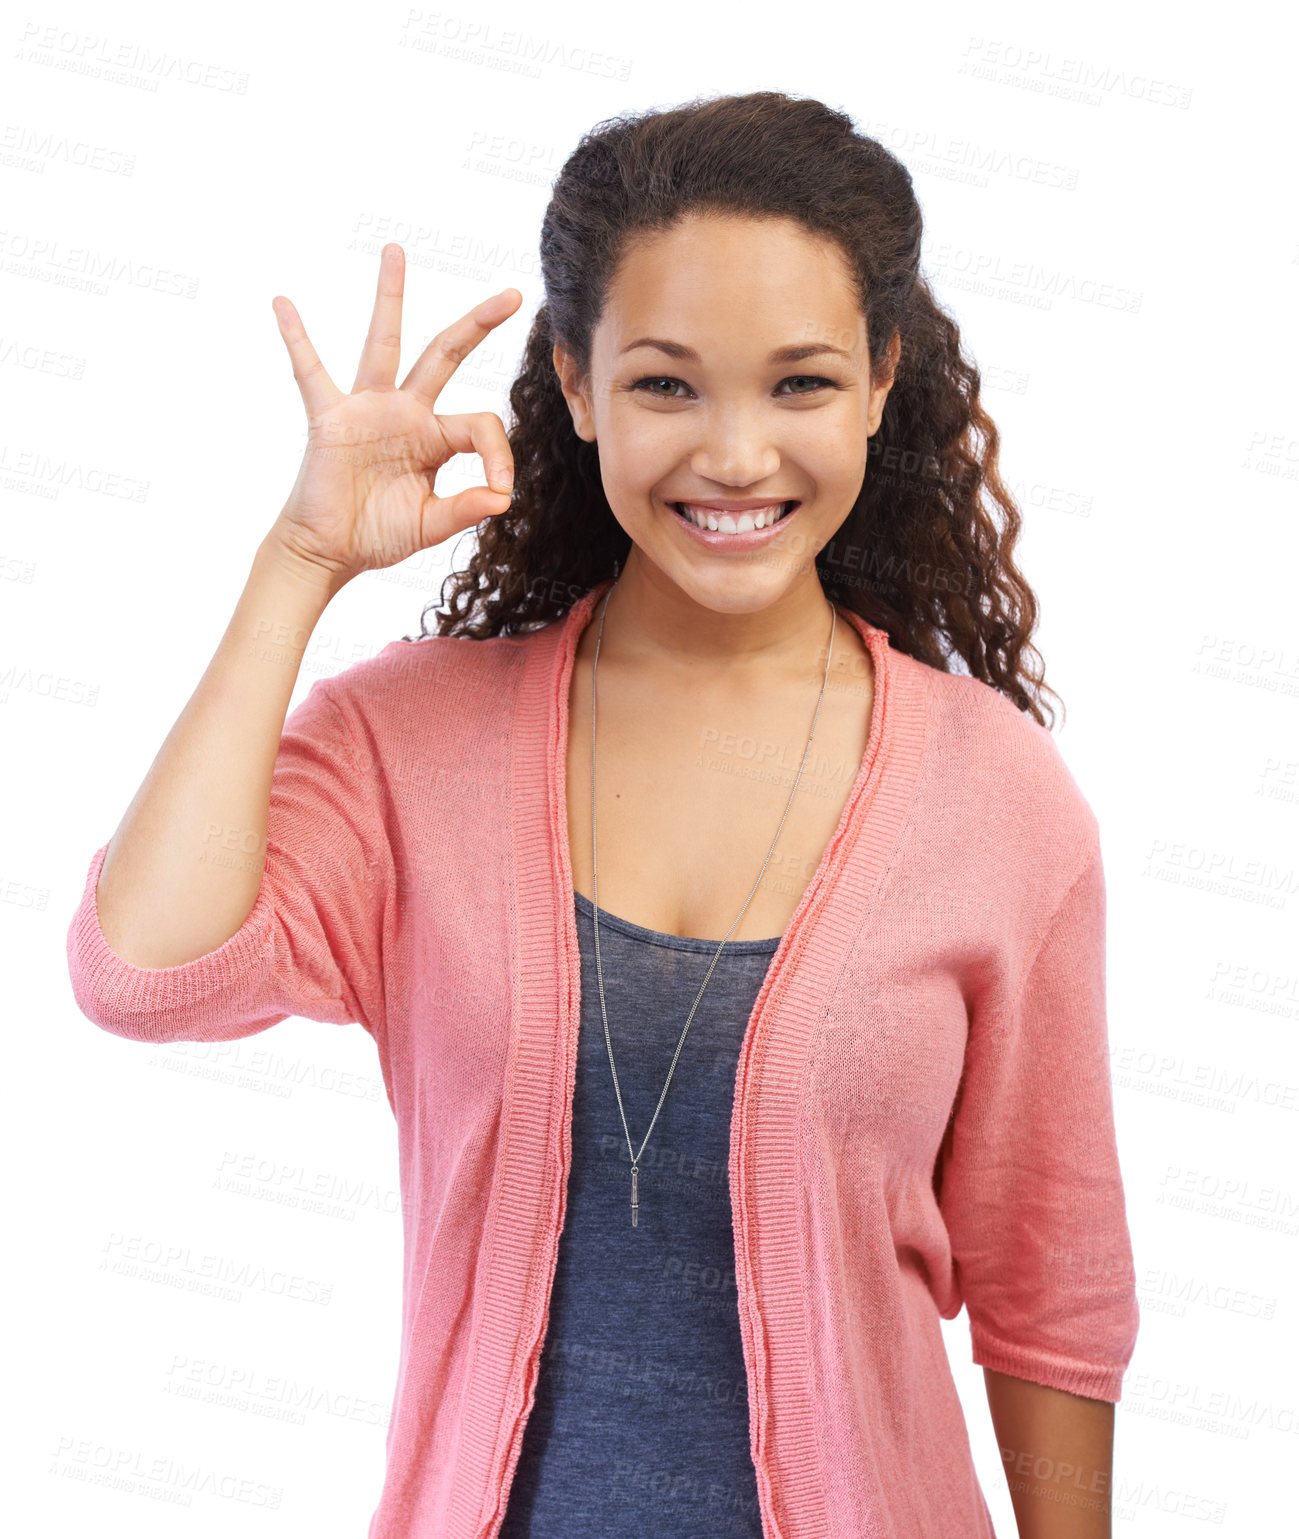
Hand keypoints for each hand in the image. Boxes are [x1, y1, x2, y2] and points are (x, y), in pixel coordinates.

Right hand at [266, 243, 521, 589]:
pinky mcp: (330, 418)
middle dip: (478, 324)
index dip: (499, 454)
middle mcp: (405, 413)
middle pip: (445, 355)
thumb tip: (501, 499)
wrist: (329, 552)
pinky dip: (296, 339)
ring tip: (396, 251)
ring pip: (384, 343)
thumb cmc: (378, 535)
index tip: (501, 490)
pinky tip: (283, 304)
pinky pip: (311, 373)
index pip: (481, 424)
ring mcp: (367, 409)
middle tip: (512, 294)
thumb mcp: (429, 524)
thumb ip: (464, 509)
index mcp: (436, 438)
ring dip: (391, 297)